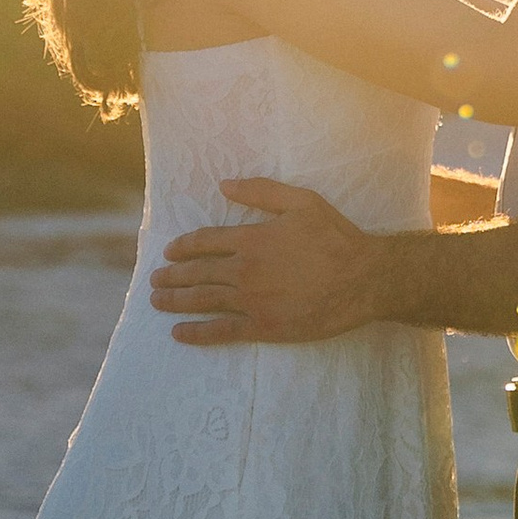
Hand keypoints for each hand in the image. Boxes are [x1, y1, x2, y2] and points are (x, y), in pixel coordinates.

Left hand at [149, 178, 383, 344]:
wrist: (363, 279)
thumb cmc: (336, 238)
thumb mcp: (301, 201)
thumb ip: (261, 192)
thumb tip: (224, 185)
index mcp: (252, 239)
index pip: (206, 242)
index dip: (184, 247)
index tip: (169, 251)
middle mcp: (245, 270)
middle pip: (198, 272)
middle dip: (172, 275)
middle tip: (154, 280)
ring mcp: (252, 301)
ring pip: (203, 300)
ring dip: (175, 301)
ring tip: (157, 301)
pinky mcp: (264, 327)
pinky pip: (222, 330)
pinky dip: (197, 333)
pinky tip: (179, 333)